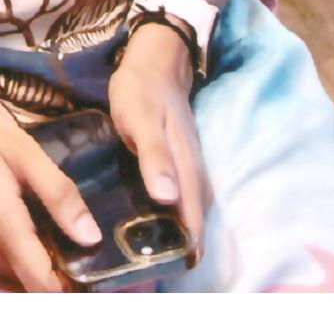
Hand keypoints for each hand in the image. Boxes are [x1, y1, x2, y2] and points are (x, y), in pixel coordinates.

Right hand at [0, 74, 102, 291]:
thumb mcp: (25, 151)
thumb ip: (59, 194)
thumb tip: (91, 238)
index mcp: (2, 226)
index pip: (42, 286)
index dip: (72, 285)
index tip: (94, 269)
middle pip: (32, 282)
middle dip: (59, 268)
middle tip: (77, 235)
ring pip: (17, 273)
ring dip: (39, 258)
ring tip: (54, 223)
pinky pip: (2, 261)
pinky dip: (20, 250)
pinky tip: (30, 220)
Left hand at [107, 21, 212, 259]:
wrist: (156, 60)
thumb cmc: (141, 90)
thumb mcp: (140, 119)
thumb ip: (154, 158)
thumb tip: (169, 200)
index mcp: (187, 175)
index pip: (191, 231)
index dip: (178, 256)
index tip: (154, 273)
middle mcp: (195, 180)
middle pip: (190, 230)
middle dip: (171, 253)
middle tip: (138, 270)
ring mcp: (189, 173)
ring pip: (185, 217)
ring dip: (169, 237)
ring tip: (139, 255)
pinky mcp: (180, 166)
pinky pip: (178, 202)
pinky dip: (166, 218)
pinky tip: (144, 224)